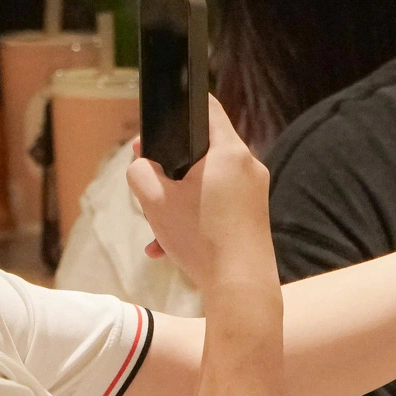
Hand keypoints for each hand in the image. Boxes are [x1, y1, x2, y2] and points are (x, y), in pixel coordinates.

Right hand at [126, 98, 275, 292]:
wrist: (240, 287)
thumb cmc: (199, 238)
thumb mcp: (154, 202)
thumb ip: (140, 172)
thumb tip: (142, 163)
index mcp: (230, 151)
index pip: (207, 107)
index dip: (179, 109)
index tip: (157, 125)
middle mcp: (249, 165)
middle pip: (204, 149)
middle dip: (172, 164)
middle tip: (147, 176)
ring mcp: (255, 191)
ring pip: (208, 182)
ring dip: (179, 198)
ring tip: (155, 223)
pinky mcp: (255, 214)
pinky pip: (218, 205)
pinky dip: (195, 217)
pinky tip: (167, 246)